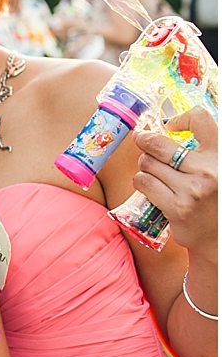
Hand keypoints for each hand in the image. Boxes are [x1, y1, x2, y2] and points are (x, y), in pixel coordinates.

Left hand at [133, 106, 217, 258]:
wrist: (219, 238)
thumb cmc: (214, 200)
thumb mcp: (217, 170)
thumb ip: (202, 152)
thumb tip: (169, 125)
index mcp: (221, 156)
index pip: (200, 119)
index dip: (181, 117)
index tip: (169, 125)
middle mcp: (210, 170)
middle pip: (160, 144)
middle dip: (146, 141)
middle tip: (142, 139)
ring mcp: (193, 190)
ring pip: (147, 163)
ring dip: (146, 166)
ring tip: (155, 172)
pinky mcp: (177, 207)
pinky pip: (144, 182)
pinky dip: (142, 182)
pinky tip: (150, 186)